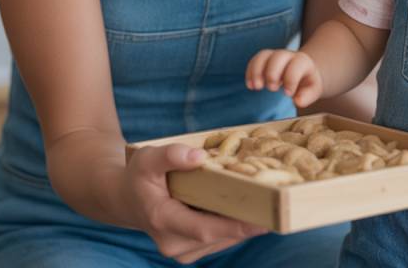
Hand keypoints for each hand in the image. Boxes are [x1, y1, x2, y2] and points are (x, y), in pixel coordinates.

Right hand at [123, 143, 267, 261]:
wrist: (127, 199)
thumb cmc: (139, 176)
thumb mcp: (148, 158)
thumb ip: (171, 155)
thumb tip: (199, 156)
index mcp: (163, 221)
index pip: (205, 229)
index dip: (236, 226)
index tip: (265, 219)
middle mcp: (174, 244)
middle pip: (221, 236)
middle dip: (250, 222)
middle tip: (280, 205)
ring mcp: (185, 251)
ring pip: (225, 239)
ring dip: (245, 223)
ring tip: (270, 202)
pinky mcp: (194, 250)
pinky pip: (222, 238)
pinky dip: (236, 224)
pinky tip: (251, 206)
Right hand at [246, 49, 323, 107]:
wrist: (304, 71)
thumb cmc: (307, 82)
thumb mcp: (313, 90)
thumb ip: (307, 96)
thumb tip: (297, 101)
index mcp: (303, 61)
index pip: (296, 65)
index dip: (291, 79)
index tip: (288, 94)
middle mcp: (288, 55)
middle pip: (278, 57)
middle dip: (272, 73)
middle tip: (272, 88)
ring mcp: (275, 55)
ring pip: (263, 56)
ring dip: (257, 71)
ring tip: (255, 87)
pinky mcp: (265, 59)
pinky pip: (255, 60)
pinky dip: (250, 72)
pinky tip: (250, 86)